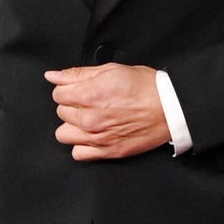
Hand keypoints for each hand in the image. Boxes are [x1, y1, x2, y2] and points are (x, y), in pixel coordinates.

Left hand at [45, 63, 168, 160]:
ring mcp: (97, 138)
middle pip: (61, 112)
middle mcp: (90, 118)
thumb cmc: (146, 87)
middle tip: (92, 101)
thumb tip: (52, 76)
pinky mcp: (107, 152)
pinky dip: (82, 146)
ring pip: (63, 134)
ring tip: (89, 119)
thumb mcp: (111, 70)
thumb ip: (78, 74)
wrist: (171, 108)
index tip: (80, 89)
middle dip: (73, 105)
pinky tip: (93, 135)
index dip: (68, 88)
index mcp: (90, 95)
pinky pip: (78, 154)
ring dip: (73, 126)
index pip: (57, 94)